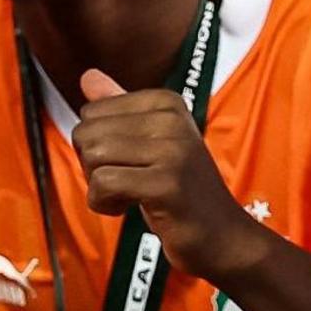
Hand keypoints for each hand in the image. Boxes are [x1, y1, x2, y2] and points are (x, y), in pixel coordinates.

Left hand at [73, 72, 269, 282]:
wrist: (223, 236)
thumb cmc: (180, 191)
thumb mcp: (151, 142)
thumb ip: (118, 108)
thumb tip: (87, 74)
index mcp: (166, 102)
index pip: (92, 112)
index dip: (97, 145)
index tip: (130, 163)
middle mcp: (171, 119)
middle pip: (87, 133)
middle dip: (93, 166)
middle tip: (127, 183)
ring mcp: (172, 150)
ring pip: (92, 156)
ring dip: (98, 187)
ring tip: (130, 195)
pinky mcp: (166, 183)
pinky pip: (103, 184)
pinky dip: (103, 203)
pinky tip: (127, 209)